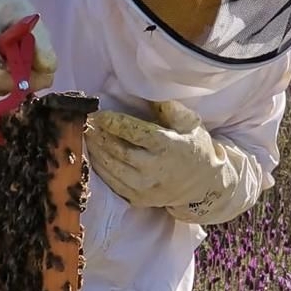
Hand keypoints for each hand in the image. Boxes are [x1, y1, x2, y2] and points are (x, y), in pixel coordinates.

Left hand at [85, 100, 260, 224]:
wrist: (205, 186)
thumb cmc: (195, 148)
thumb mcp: (191, 123)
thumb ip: (170, 108)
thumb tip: (149, 90)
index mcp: (168, 146)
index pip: (134, 132)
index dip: (113, 122)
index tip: (99, 113)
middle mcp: (155, 169)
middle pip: (118, 151)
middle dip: (99, 136)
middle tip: (86, 123)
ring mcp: (146, 188)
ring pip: (112, 168)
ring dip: (95, 152)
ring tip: (86, 137)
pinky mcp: (139, 200)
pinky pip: (113, 184)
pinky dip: (100, 169)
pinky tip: (93, 156)